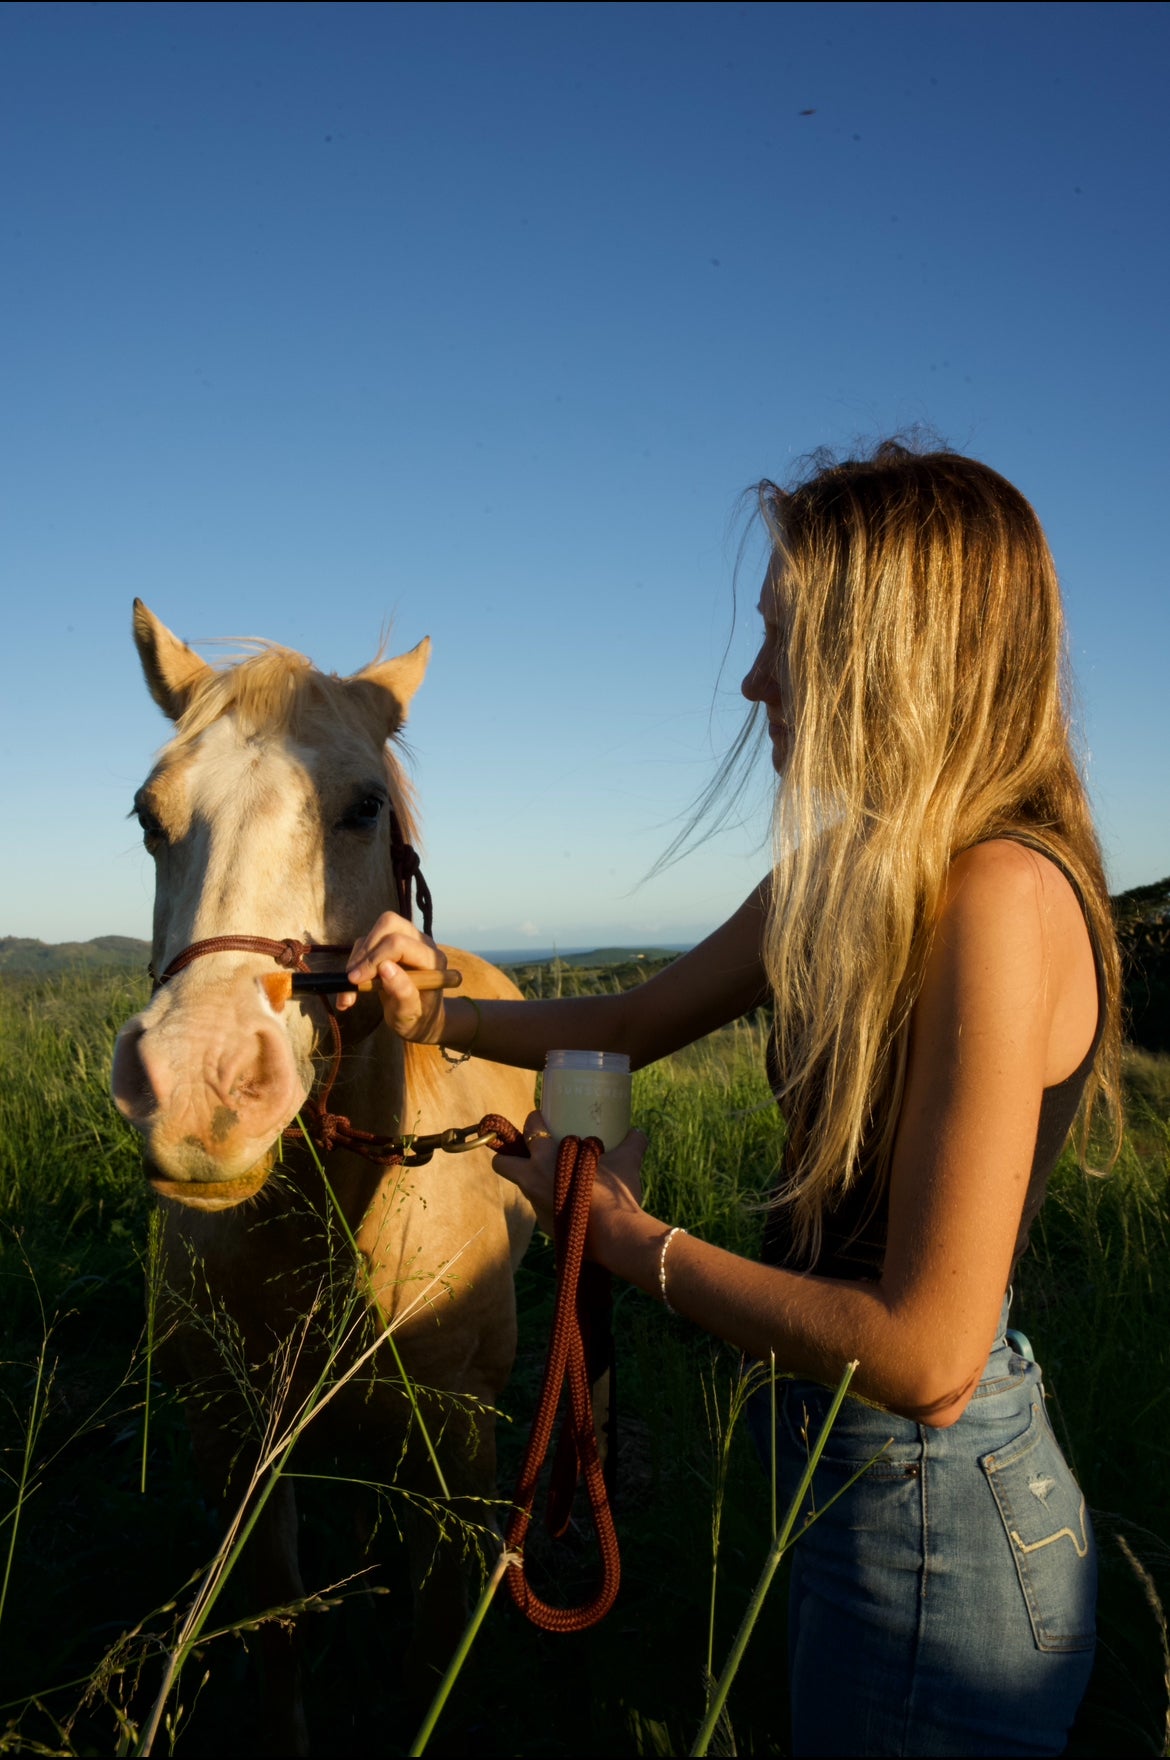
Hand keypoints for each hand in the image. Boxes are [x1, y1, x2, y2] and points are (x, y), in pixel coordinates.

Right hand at [337, 912, 446, 1041]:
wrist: (421, 1019)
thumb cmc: (419, 1019)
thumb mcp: (411, 1015)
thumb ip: (402, 992)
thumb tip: (384, 967)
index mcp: (433, 959)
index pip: (399, 944)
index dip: (373, 959)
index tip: (355, 982)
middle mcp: (422, 943)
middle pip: (389, 923)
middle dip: (365, 950)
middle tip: (352, 979)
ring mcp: (407, 940)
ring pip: (374, 932)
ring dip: (356, 959)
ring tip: (349, 991)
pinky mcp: (392, 945)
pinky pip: (368, 943)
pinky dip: (355, 963)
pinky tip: (351, 988)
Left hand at [493, 1110, 650, 1261]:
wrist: (614, 1235)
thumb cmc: (614, 1193)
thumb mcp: (626, 1162)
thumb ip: (632, 1143)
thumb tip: (639, 1133)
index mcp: (545, 1158)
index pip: (529, 1129)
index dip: (535, 1120)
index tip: (544, 1118)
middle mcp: (532, 1180)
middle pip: (502, 1162)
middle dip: (510, 1155)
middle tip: (533, 1151)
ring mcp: (536, 1205)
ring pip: (523, 1186)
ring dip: (535, 1179)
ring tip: (559, 1176)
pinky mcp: (545, 1225)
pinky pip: (542, 1208)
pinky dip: (551, 1202)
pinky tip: (572, 1202)